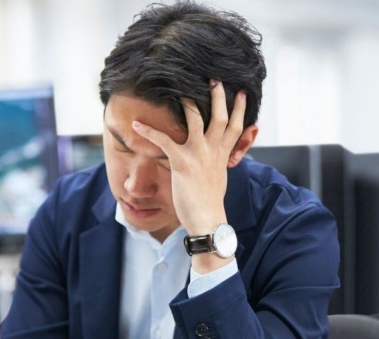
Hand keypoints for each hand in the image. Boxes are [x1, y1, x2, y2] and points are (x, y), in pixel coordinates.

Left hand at [132, 80, 246, 236]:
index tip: (241, 94)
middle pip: (220, 117)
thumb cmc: (210, 202)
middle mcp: (213, 151)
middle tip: (215, 78)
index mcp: (223, 155)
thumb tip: (220, 156)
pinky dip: (149, 131)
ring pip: (196, 120)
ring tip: (180, 88)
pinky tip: (137, 124)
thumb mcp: (220, 178)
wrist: (207, 219)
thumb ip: (220, 162)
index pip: (236, 127)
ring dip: (188, 103)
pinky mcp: (182, 162)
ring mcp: (198, 155)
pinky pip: (164, 141)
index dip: (240, 109)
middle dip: (219, 96)